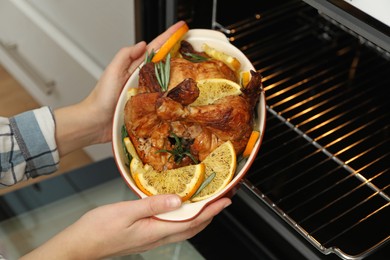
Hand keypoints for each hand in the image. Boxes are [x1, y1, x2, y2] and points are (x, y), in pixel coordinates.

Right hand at [20, 195, 230, 258]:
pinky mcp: (144, 237)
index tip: (225, 201)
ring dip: (199, 218)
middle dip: (210, 215)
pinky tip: (180, 211)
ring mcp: (150, 239)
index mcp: (154, 231)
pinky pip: (171, 228)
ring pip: (183, 229)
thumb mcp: (125, 212)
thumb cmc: (97, 230)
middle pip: (191, 228)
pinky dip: (183, 219)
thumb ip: (152, 205)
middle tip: (222, 201)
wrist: (79, 247)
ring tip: (207, 206)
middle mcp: (156, 238)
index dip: (211, 211)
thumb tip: (178, 200)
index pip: (191, 222)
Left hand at [54, 21, 186, 155]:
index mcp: (134, 67)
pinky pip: (164, 99)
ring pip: (167, 81)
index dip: (167, 38)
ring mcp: (147, 93)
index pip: (155, 49)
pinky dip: (173, 96)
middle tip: (191, 45)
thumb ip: (125, 56)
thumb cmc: (101, 98)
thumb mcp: (112, 71)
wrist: (96, 122)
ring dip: (179, 74)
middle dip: (178, 53)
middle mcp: (142, 79)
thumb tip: (143, 44)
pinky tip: (183, 94)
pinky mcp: (148, 108)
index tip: (180, 28)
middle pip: (164, 63)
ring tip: (193, 66)